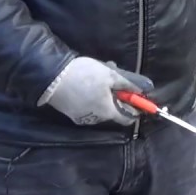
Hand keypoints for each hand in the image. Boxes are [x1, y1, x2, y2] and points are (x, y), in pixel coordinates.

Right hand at [37, 56, 154, 125]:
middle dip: (117, 94)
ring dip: (104, 93)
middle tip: (116, 76)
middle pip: (113, 109)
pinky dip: (92, 95)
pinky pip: (87, 105)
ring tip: (101, 74)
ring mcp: (81, 117)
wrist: (51, 76)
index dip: (135, 107)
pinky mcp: (70, 111)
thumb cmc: (84, 75)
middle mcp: (95, 119)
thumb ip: (128, 84)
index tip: (137, 96)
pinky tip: (88, 81)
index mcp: (107, 112)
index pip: (127, 118)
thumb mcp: (110, 75)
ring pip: (100, 105)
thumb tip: (144, 90)